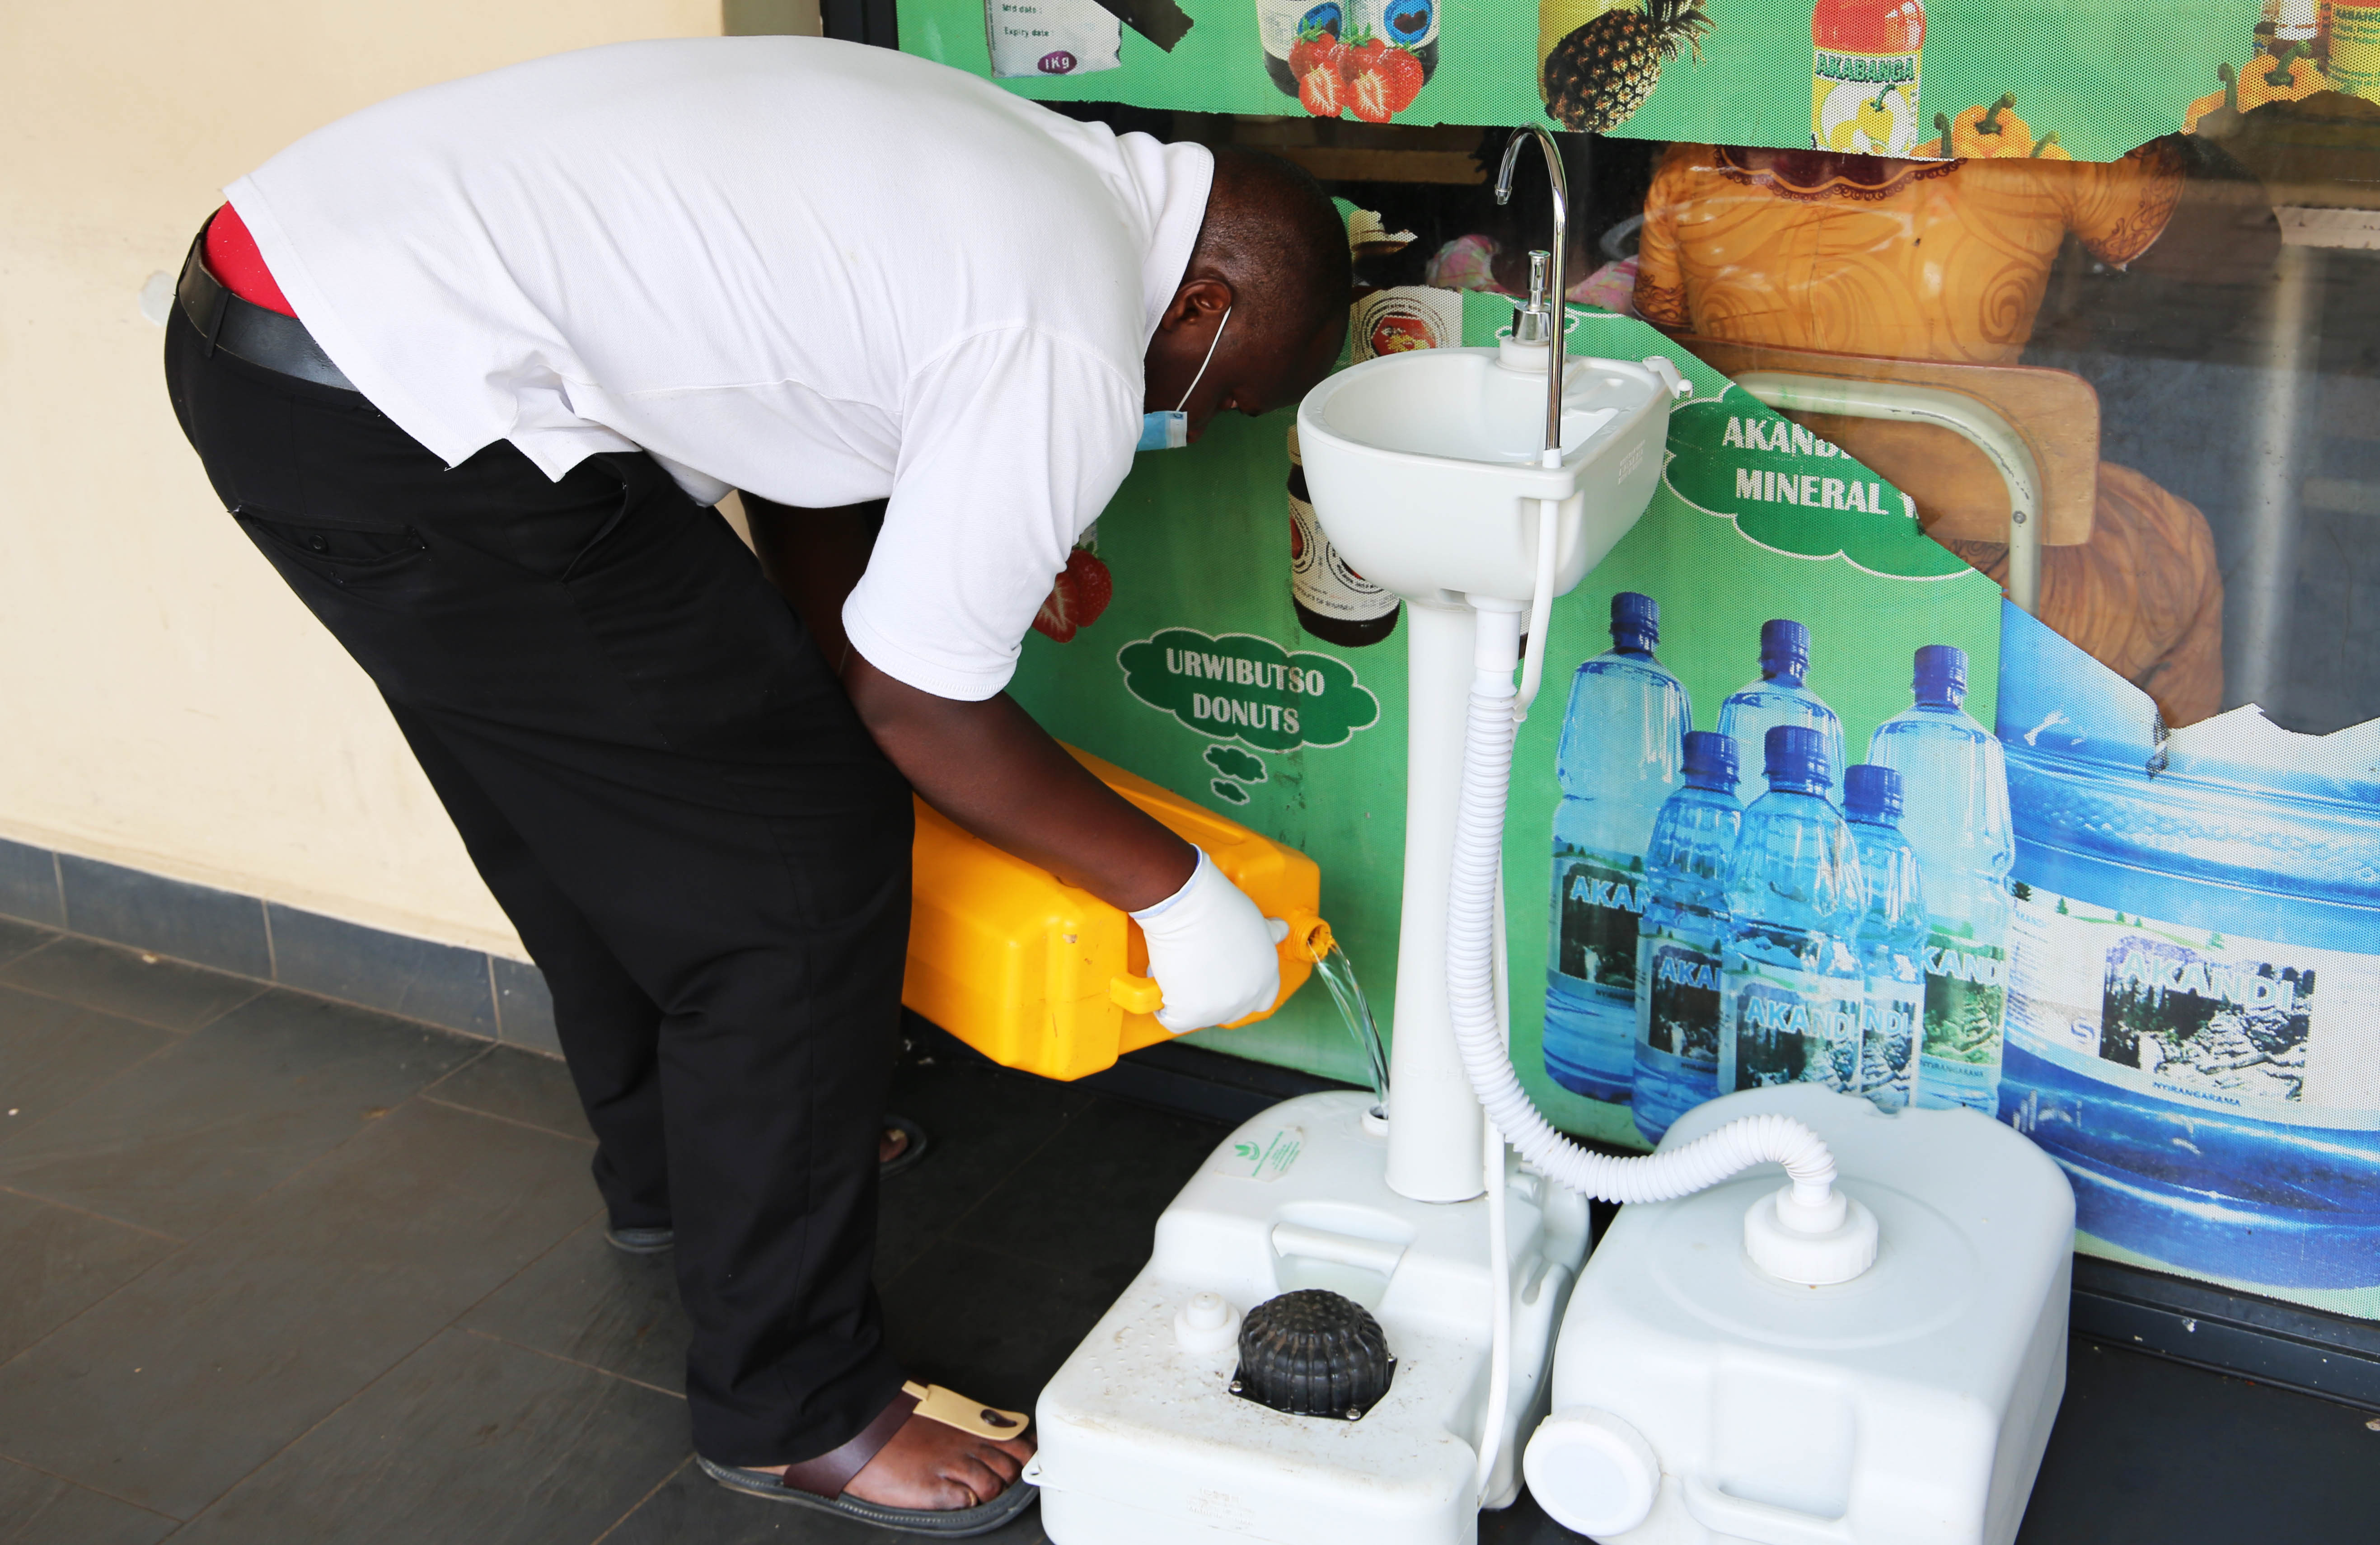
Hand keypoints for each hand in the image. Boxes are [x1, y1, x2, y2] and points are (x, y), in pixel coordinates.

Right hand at [1133, 850, 1284, 1033]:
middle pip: (1231, 1011)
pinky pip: (1172, 1020)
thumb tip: (1279, 929)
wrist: (1187, 907)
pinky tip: (1162, 985)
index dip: (1243, 990)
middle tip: (1197, 974)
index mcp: (1267, 975)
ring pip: (1201, 1016)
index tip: (1227, 980)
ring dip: (1186, 999)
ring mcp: (1220, 1008)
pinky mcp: (1190, 1014)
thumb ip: (1267, 934)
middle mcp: (1248, 996)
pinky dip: (1162, 1006)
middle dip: (1214, 997)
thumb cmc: (1217, 906)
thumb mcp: (1256, 919)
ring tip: (1178, 971)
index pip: (1263, 999)